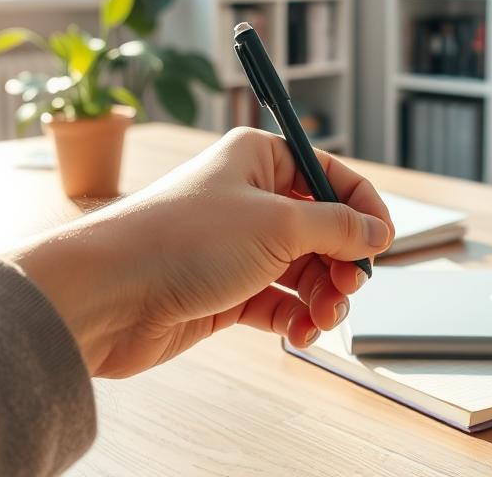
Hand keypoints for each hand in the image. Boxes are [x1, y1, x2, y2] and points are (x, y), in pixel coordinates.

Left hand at [11, 128, 393, 377]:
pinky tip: (300, 333)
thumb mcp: (278, 224)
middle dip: (341, 262)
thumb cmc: (180, 241)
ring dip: (322, 296)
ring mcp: (235, 247)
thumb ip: (336, 228)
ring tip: (322, 318)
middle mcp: (247, 198)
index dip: (363, 208)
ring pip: (302, 270)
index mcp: (258, 159)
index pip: (330, 174)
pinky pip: (276, 302)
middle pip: (321, 228)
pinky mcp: (222, 290)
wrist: (108, 294)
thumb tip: (376, 234)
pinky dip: (295, 317)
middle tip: (348, 288)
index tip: (383, 244)